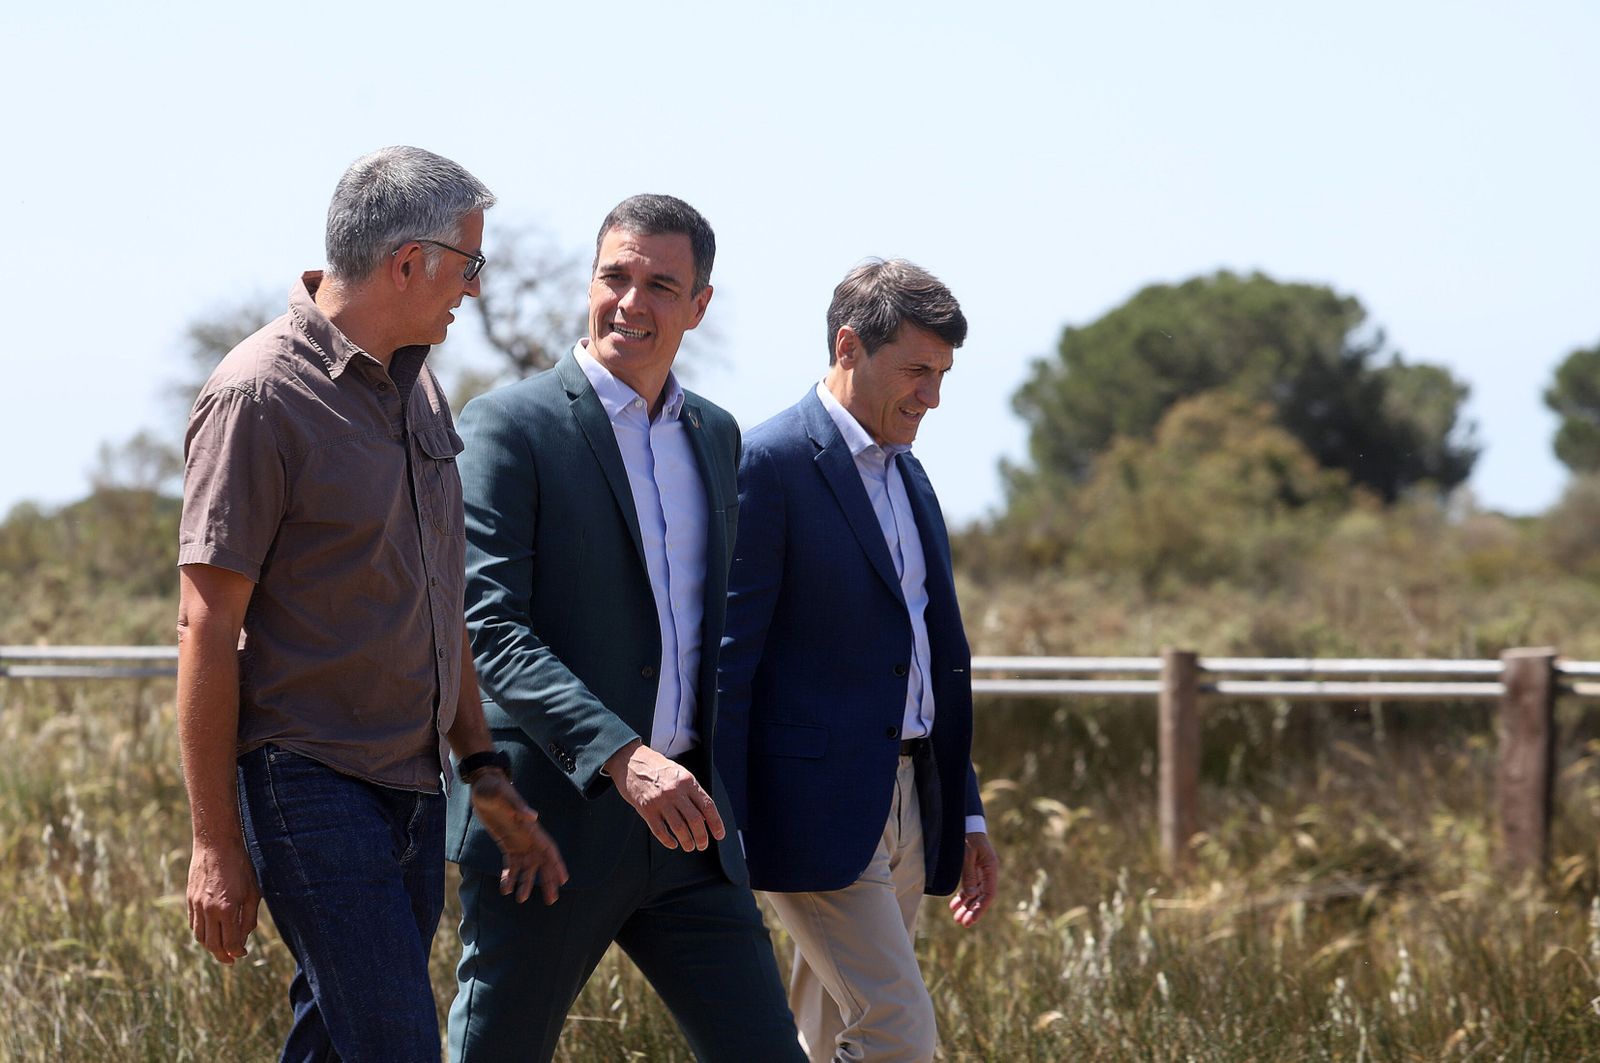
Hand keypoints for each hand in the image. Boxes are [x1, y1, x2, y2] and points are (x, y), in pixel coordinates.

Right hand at [186, 836, 260, 964]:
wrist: (216, 845)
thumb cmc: (240, 866)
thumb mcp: (252, 892)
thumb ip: (248, 917)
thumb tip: (244, 938)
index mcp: (226, 910)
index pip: (229, 943)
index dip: (237, 952)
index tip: (243, 954)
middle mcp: (208, 911)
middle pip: (212, 945)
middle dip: (222, 955)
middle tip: (231, 960)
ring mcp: (196, 906)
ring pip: (199, 936)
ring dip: (210, 946)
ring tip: (221, 948)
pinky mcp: (189, 900)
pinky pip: (193, 924)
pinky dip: (201, 933)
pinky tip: (211, 932)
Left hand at [469, 769, 567, 903]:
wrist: (482, 785)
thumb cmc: (494, 788)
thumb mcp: (503, 795)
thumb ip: (518, 806)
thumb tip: (534, 816)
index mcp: (530, 828)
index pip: (548, 849)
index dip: (557, 865)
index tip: (564, 880)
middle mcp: (527, 837)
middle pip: (542, 862)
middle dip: (547, 881)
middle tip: (551, 900)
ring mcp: (517, 841)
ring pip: (527, 867)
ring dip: (526, 883)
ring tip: (521, 899)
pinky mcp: (506, 843)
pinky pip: (511, 864)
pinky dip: (510, 877)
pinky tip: (504, 889)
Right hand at [604, 740, 724, 850]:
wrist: (630, 760)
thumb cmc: (658, 769)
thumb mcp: (680, 774)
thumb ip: (692, 793)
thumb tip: (704, 818)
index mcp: (688, 781)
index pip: (707, 805)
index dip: (716, 823)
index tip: (719, 835)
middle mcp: (675, 791)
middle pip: (695, 820)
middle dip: (701, 837)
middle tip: (702, 845)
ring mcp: (660, 800)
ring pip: (679, 828)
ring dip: (687, 841)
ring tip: (689, 847)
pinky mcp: (646, 808)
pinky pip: (660, 831)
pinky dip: (668, 841)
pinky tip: (673, 844)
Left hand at [949, 832, 999, 927]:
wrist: (965, 822)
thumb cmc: (967, 836)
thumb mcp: (967, 854)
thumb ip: (968, 874)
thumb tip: (970, 895)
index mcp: (991, 868)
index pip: (988, 894)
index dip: (980, 909)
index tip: (971, 920)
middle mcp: (988, 872)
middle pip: (982, 897)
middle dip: (972, 911)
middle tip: (962, 924)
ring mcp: (981, 872)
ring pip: (975, 894)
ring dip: (966, 907)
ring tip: (957, 919)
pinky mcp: (973, 870)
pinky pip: (969, 887)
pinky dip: (962, 897)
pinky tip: (954, 906)